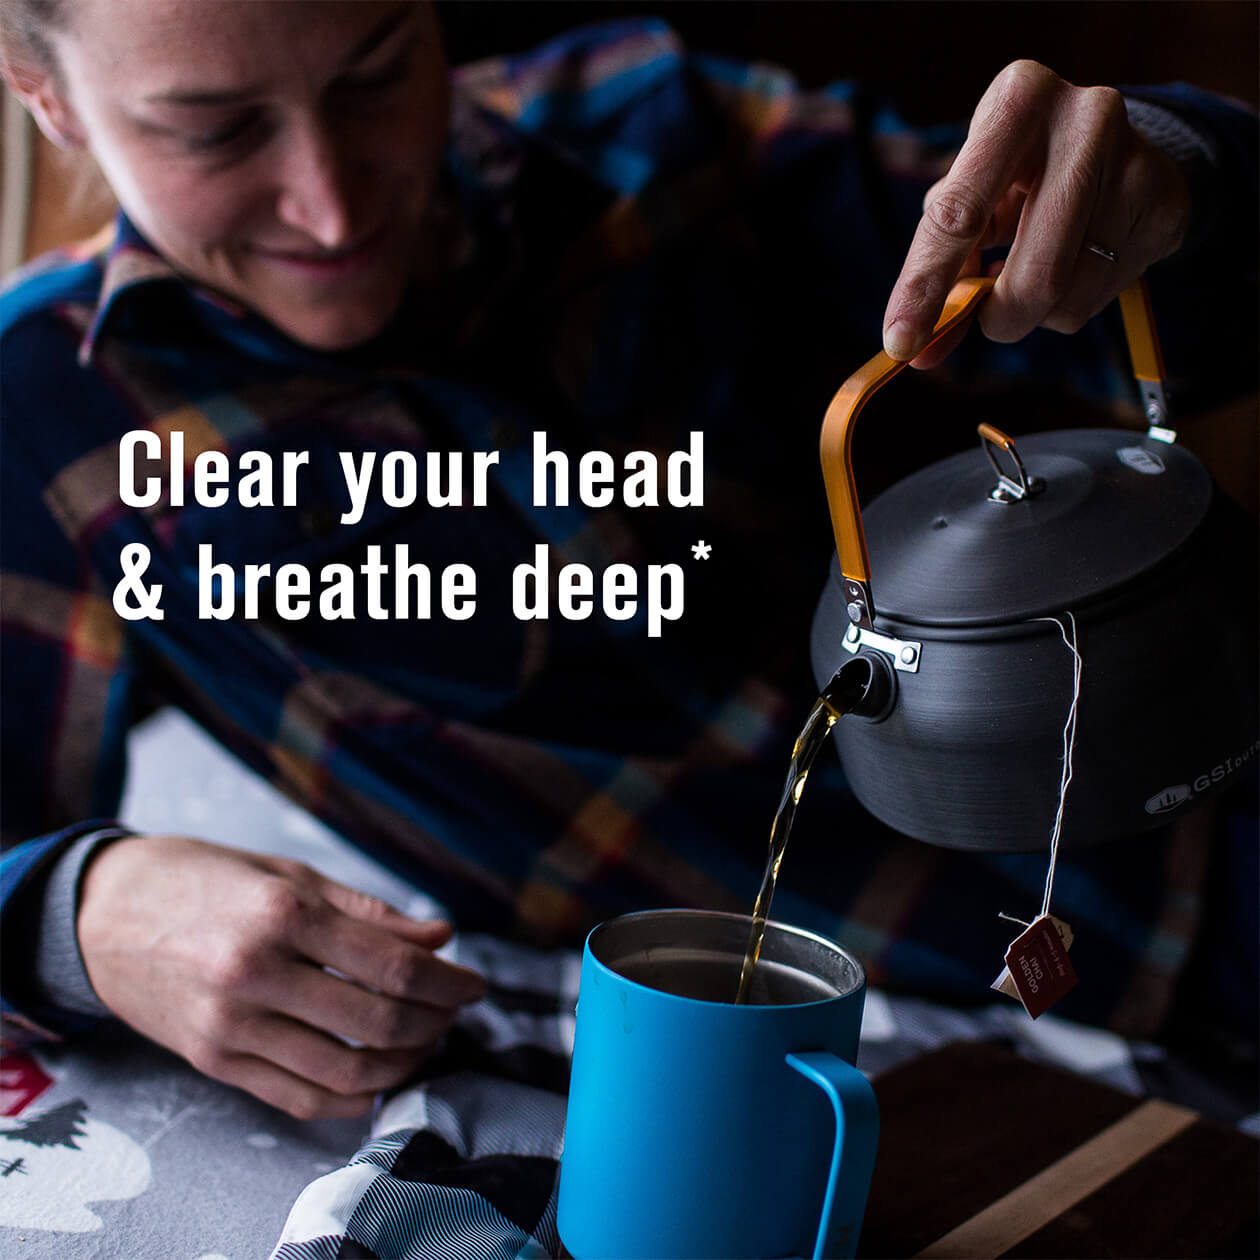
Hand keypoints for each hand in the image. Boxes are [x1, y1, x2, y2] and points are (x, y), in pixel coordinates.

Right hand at [77, 835, 486, 1118]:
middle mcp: (255, 974)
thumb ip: (369, 912)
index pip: (391, 964)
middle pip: (376, 1021)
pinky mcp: (212, 1063)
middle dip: (435, 1020)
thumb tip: (441, 937)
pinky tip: (381, 1077)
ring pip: (344, 1071)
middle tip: (456, 1010)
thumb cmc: (205, 881)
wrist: (103, 915)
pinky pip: (298, 1098)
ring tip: (427, 1041)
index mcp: (281, 914)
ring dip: (403, 1064)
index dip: (447, 981)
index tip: (474, 983)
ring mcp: (230, 1026)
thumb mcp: (288, 875)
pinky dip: (353, 1098)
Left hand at [883, 60, 1191, 368]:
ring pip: (1067, 295)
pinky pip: (1100, 296)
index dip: (925, 286)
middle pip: (1033, 273)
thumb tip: (917, 350)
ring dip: (1036, 309)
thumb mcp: (970, 200)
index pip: (960, 213)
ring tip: (1035, 264)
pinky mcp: (1164, 203)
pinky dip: (1071, 300)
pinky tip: (1075, 261)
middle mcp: (1085, 120)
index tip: (901, 342)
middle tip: (987, 321)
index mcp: (1018, 99)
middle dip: (1001, 317)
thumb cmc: (1017, 175)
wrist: (1116, 147)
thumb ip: (940, 268)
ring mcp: (1135, 161)